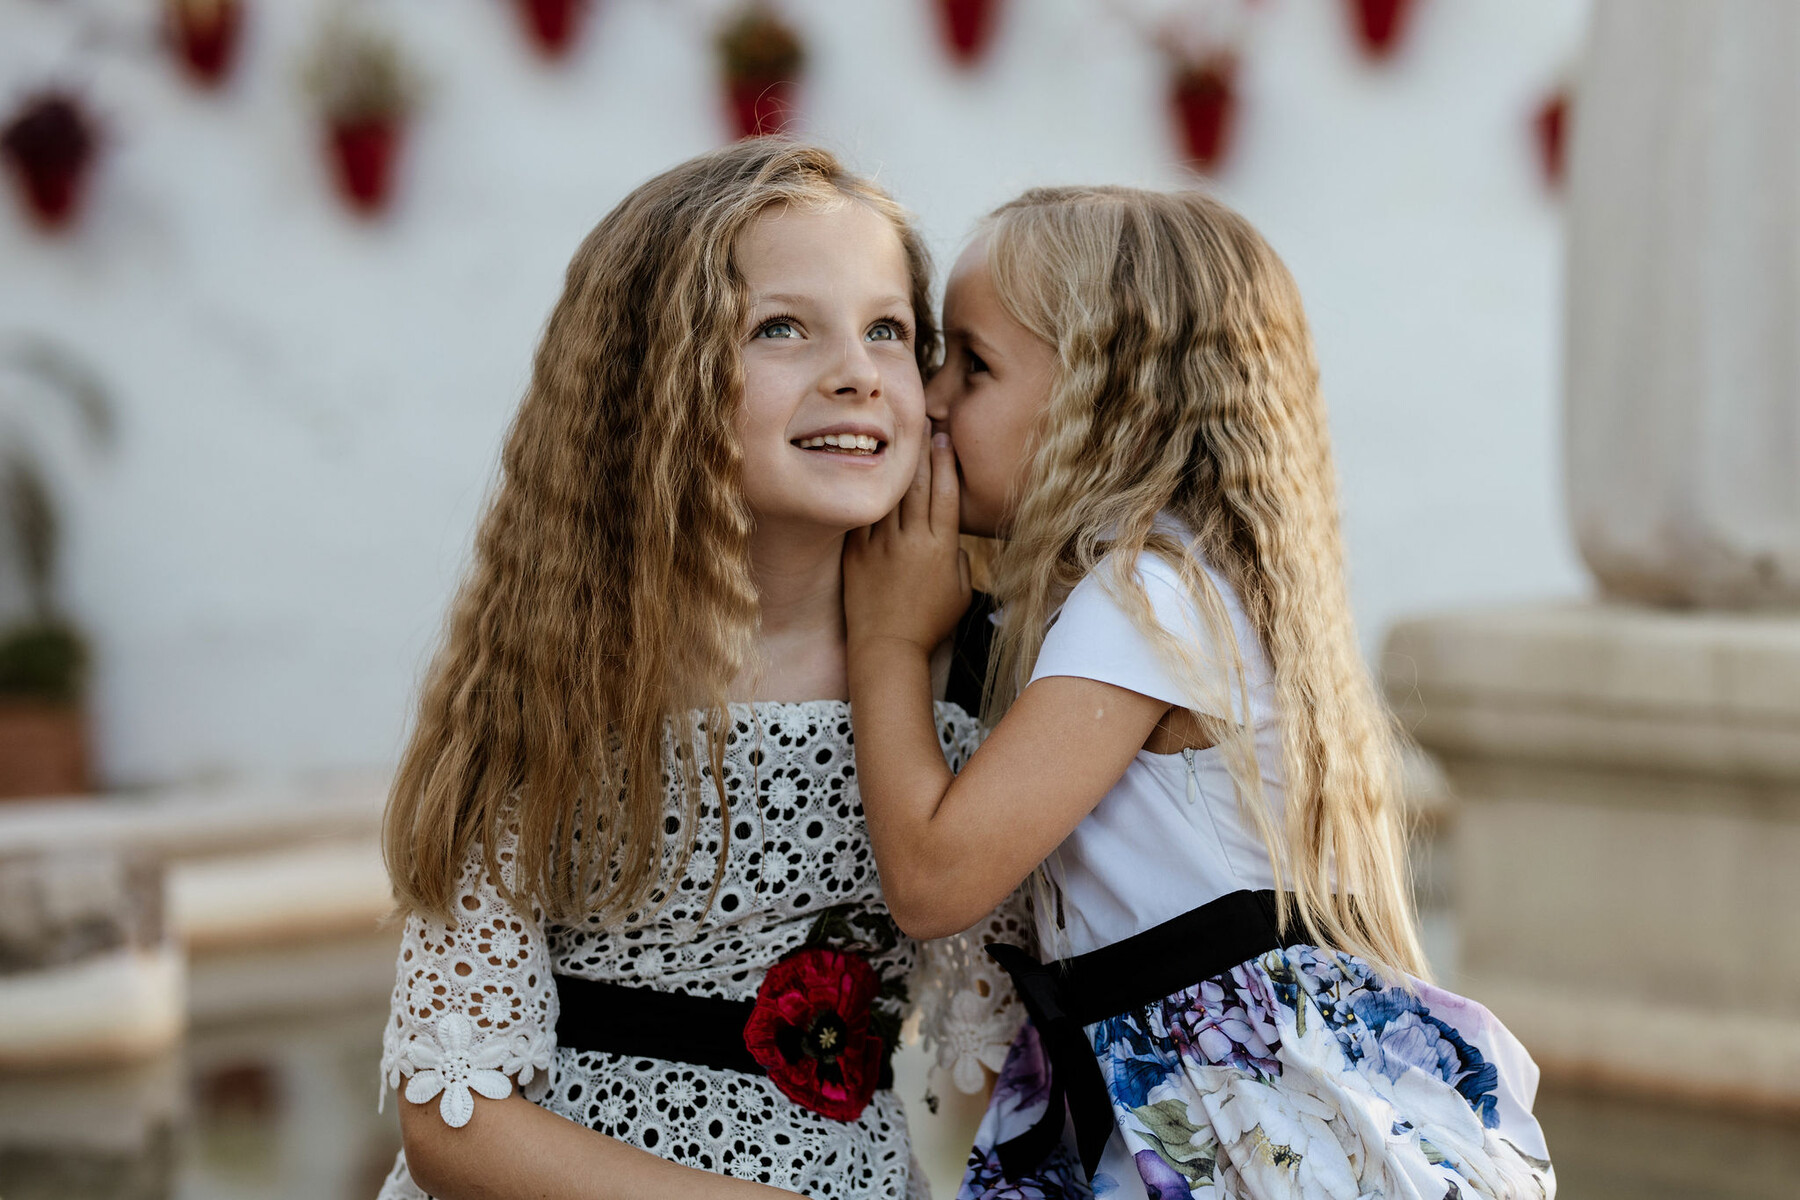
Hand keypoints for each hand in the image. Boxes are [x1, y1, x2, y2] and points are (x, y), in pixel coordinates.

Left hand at [844, 431, 971, 657]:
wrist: (887, 648)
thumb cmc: (930, 624)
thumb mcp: (960, 592)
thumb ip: (958, 558)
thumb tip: (950, 536)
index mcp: (942, 548)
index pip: (945, 494)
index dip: (945, 462)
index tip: (944, 438)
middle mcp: (912, 541)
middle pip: (917, 485)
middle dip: (920, 450)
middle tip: (921, 421)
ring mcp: (881, 545)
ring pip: (889, 494)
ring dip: (893, 463)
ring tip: (893, 437)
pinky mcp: (856, 553)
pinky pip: (862, 515)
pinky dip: (865, 492)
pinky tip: (865, 469)